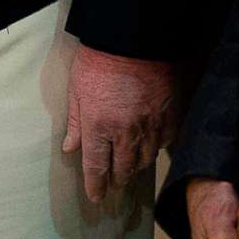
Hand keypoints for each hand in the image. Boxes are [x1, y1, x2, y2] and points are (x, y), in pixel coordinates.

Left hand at [62, 45, 179, 203]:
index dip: (96, 185)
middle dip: (117, 180)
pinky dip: (158, 148)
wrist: (134, 40)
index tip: (96, 198)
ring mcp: (151, 126)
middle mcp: (126, 133)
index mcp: (99, 127)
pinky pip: (166, 142)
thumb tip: (69, 147)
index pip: (97, 166)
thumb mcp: (76, 90)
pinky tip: (153, 148)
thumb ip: (76, 123)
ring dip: (136, 168)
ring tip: (131, 170)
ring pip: (146, 159)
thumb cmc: (98, 61)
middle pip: (124, 168)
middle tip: (114, 186)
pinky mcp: (169, 116)